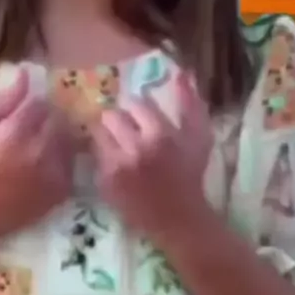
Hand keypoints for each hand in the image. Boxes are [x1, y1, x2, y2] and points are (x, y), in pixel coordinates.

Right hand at [0, 68, 74, 250]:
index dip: (33, 106)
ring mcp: (54, 171)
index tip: (23, 114)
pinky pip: (71, 163)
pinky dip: (62, 160)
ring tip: (37, 148)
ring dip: (57, 137)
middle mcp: (40, 149)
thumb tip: (26, 73)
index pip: (41, 102)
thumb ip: (5, 99)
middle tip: (31, 130)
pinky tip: (43, 166)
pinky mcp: (61, 190)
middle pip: (58, 118)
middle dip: (47, 119)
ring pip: (68, 139)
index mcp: (17, 130)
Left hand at [91, 70, 212, 249]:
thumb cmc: (191, 175)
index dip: (141, 111)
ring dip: (107, 136)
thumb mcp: (199, 138)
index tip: (145, 120)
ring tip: (119, 146)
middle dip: (119, 120)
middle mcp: (135, 148)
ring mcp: (117, 166)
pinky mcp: (104, 183)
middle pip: (111, 115)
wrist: (179, 220)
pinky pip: (95, 156)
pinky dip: (104, 157)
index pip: (136, 104)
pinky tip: (117, 165)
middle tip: (127, 131)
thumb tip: (182, 73)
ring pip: (98, 133)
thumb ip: (191, 104)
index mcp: (160, 135)